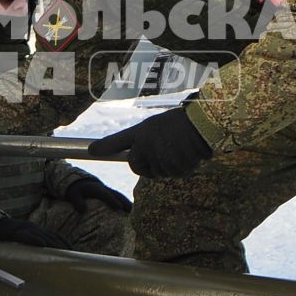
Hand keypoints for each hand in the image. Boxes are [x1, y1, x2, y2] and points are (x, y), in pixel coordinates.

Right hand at [0, 216, 67, 248]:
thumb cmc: (9, 236)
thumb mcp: (25, 239)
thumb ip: (34, 245)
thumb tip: (42, 256)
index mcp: (37, 230)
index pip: (55, 235)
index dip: (65, 242)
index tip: (73, 251)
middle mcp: (34, 228)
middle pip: (52, 235)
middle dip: (63, 244)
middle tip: (72, 254)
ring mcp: (25, 229)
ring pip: (42, 235)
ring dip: (53, 243)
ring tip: (62, 251)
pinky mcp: (16, 233)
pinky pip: (26, 236)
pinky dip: (35, 239)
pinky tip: (42, 245)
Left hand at [64, 179, 130, 214]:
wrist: (80, 182)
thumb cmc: (77, 190)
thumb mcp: (73, 194)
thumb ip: (77, 201)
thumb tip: (82, 210)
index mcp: (97, 189)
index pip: (106, 195)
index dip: (112, 201)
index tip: (118, 208)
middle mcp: (106, 189)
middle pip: (118, 195)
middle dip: (126, 203)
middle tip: (132, 212)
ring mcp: (110, 191)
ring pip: (122, 197)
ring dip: (129, 204)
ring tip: (136, 214)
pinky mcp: (112, 194)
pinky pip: (121, 199)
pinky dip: (127, 205)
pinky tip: (132, 213)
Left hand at [85, 109, 212, 178]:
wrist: (204, 124)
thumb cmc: (184, 122)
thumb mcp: (159, 126)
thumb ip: (146, 141)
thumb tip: (138, 159)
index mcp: (142, 131)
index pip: (118, 140)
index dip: (104, 147)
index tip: (90, 151)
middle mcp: (145, 144)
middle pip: (136, 166)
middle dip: (146, 167)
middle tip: (161, 156)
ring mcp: (158, 157)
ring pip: (159, 172)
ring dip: (170, 166)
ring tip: (181, 148)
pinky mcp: (171, 167)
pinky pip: (175, 173)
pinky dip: (183, 168)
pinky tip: (189, 153)